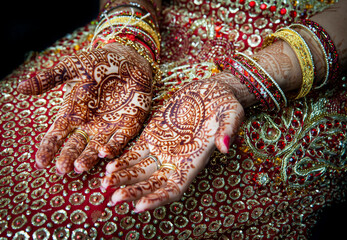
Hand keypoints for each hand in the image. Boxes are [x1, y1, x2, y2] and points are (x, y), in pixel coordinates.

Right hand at [18, 43, 152, 174]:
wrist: (128, 58)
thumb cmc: (99, 62)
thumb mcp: (72, 68)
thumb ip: (50, 78)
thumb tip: (20, 87)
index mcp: (73, 113)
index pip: (57, 135)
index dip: (48, 148)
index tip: (41, 162)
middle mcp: (89, 124)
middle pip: (75, 145)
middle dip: (67, 157)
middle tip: (61, 168)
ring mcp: (108, 126)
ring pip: (96, 147)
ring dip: (88, 158)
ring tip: (79, 167)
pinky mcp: (128, 125)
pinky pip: (119, 140)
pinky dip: (112, 147)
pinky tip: (104, 153)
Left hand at [101, 79, 243, 211]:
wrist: (209, 90)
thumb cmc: (224, 103)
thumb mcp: (231, 113)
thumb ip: (228, 130)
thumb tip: (225, 146)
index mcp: (194, 161)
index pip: (175, 187)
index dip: (158, 199)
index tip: (140, 207)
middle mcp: (176, 159)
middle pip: (152, 183)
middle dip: (134, 192)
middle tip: (114, 198)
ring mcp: (162, 148)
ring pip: (139, 170)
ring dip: (123, 178)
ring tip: (105, 184)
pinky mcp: (152, 135)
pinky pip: (134, 153)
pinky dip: (122, 161)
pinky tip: (108, 166)